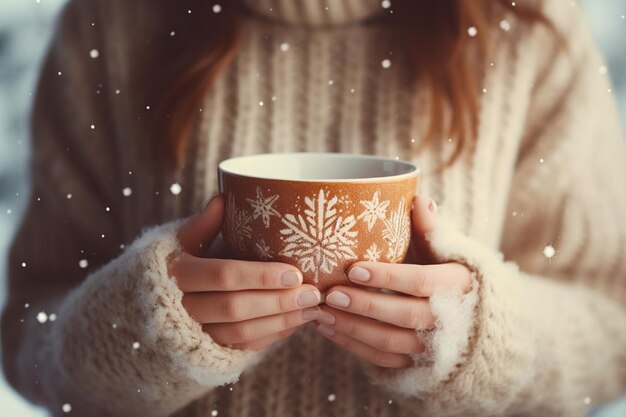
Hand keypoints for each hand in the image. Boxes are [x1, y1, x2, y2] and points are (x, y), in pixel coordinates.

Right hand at [169, 195, 322, 350]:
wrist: (152, 304)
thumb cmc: (177, 263)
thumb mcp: (182, 242)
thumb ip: (203, 225)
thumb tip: (223, 197)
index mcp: (178, 272)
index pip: (224, 276)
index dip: (261, 277)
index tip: (294, 273)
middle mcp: (183, 307)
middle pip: (235, 308)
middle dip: (278, 302)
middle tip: (312, 293)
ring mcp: (196, 333)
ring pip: (241, 334)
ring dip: (281, 321)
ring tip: (312, 309)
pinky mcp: (209, 350)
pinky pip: (244, 347)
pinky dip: (273, 335)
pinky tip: (297, 321)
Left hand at [313, 195, 472, 367]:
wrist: (470, 315)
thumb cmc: (447, 271)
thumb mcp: (444, 248)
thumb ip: (430, 228)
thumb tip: (419, 198)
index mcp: (457, 284)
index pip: (421, 282)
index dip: (388, 277)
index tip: (353, 268)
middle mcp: (450, 319)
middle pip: (405, 316)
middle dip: (365, 306)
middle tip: (330, 294)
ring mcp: (433, 345)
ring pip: (391, 342)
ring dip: (352, 328)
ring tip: (321, 311)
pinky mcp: (416, 362)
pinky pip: (383, 360)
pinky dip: (353, 346)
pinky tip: (328, 328)